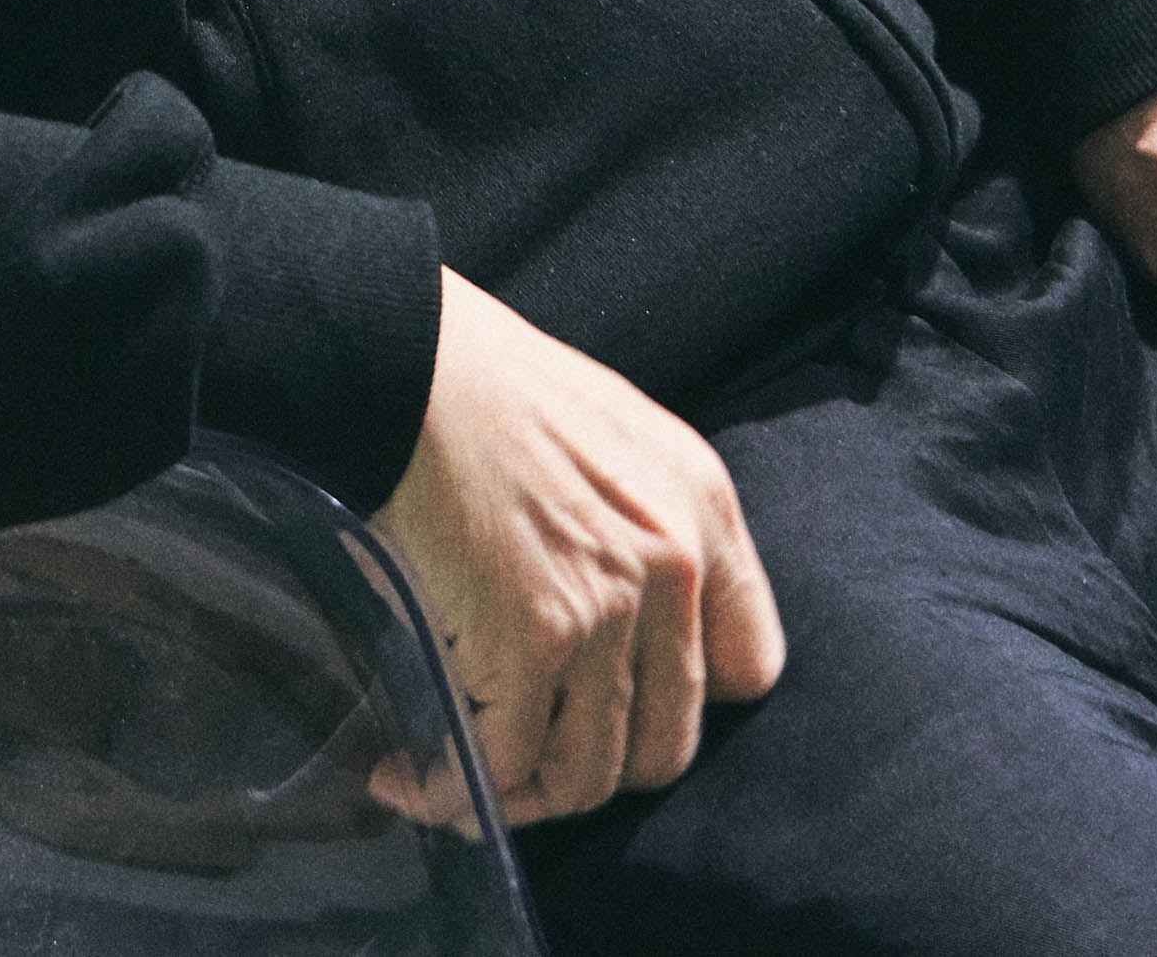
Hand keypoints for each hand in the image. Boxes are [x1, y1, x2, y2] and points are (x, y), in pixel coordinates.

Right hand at [367, 269, 787, 829]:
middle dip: (588, 766)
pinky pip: (506, 761)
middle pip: (666, 748)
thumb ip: (641, 523)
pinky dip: (452, 789)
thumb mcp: (611, 434)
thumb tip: (615, 626)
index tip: (611, 705)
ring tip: (457, 778)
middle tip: (519, 754)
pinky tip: (407, 774)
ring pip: (587, 774)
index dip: (677, 703)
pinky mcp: (535, 634)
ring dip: (518, 796)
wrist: (405, 360)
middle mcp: (675, 566)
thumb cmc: (482, 388)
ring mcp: (611, 607)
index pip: (751, 669)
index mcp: (703, 510)